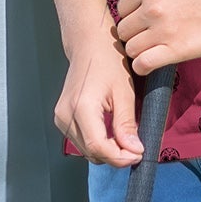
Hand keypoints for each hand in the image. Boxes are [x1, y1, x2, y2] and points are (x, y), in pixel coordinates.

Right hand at [55, 35, 146, 166]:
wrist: (88, 43)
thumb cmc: (107, 60)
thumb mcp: (124, 92)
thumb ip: (126, 124)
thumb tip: (133, 151)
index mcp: (81, 107)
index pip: (99, 148)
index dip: (121, 158)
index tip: (139, 154)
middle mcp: (66, 114)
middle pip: (92, 153)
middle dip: (116, 155)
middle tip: (135, 146)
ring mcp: (61, 117)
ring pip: (87, 151)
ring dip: (107, 151)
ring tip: (124, 137)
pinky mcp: (61, 118)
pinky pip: (81, 142)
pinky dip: (98, 143)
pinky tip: (110, 132)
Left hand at [114, 0, 200, 72]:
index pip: (121, 8)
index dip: (131, 15)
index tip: (142, 21)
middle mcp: (152, 8)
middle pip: (124, 30)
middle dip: (133, 33)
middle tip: (147, 36)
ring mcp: (163, 30)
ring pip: (131, 48)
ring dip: (138, 51)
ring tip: (151, 49)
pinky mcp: (177, 51)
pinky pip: (144, 64)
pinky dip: (142, 66)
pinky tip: (150, 63)